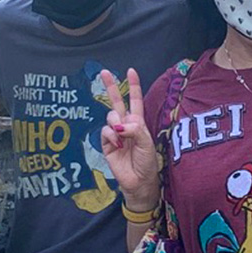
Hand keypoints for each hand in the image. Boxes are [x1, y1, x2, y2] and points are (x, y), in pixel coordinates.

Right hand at [96, 67, 159, 211]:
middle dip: (110, 86)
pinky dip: (111, 135)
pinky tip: (117, 144)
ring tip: (122, 137)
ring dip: (115, 122)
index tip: (130, 71)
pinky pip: (105, 131)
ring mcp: (115, 134)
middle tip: (104, 72)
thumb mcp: (147, 142)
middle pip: (117, 102)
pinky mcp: (106, 144)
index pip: (135, 100)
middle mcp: (126, 125)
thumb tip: (119, 124)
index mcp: (138, 122)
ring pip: (110, 116)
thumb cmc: (147, 162)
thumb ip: (135, 129)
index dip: (133, 86)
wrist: (138, 181)